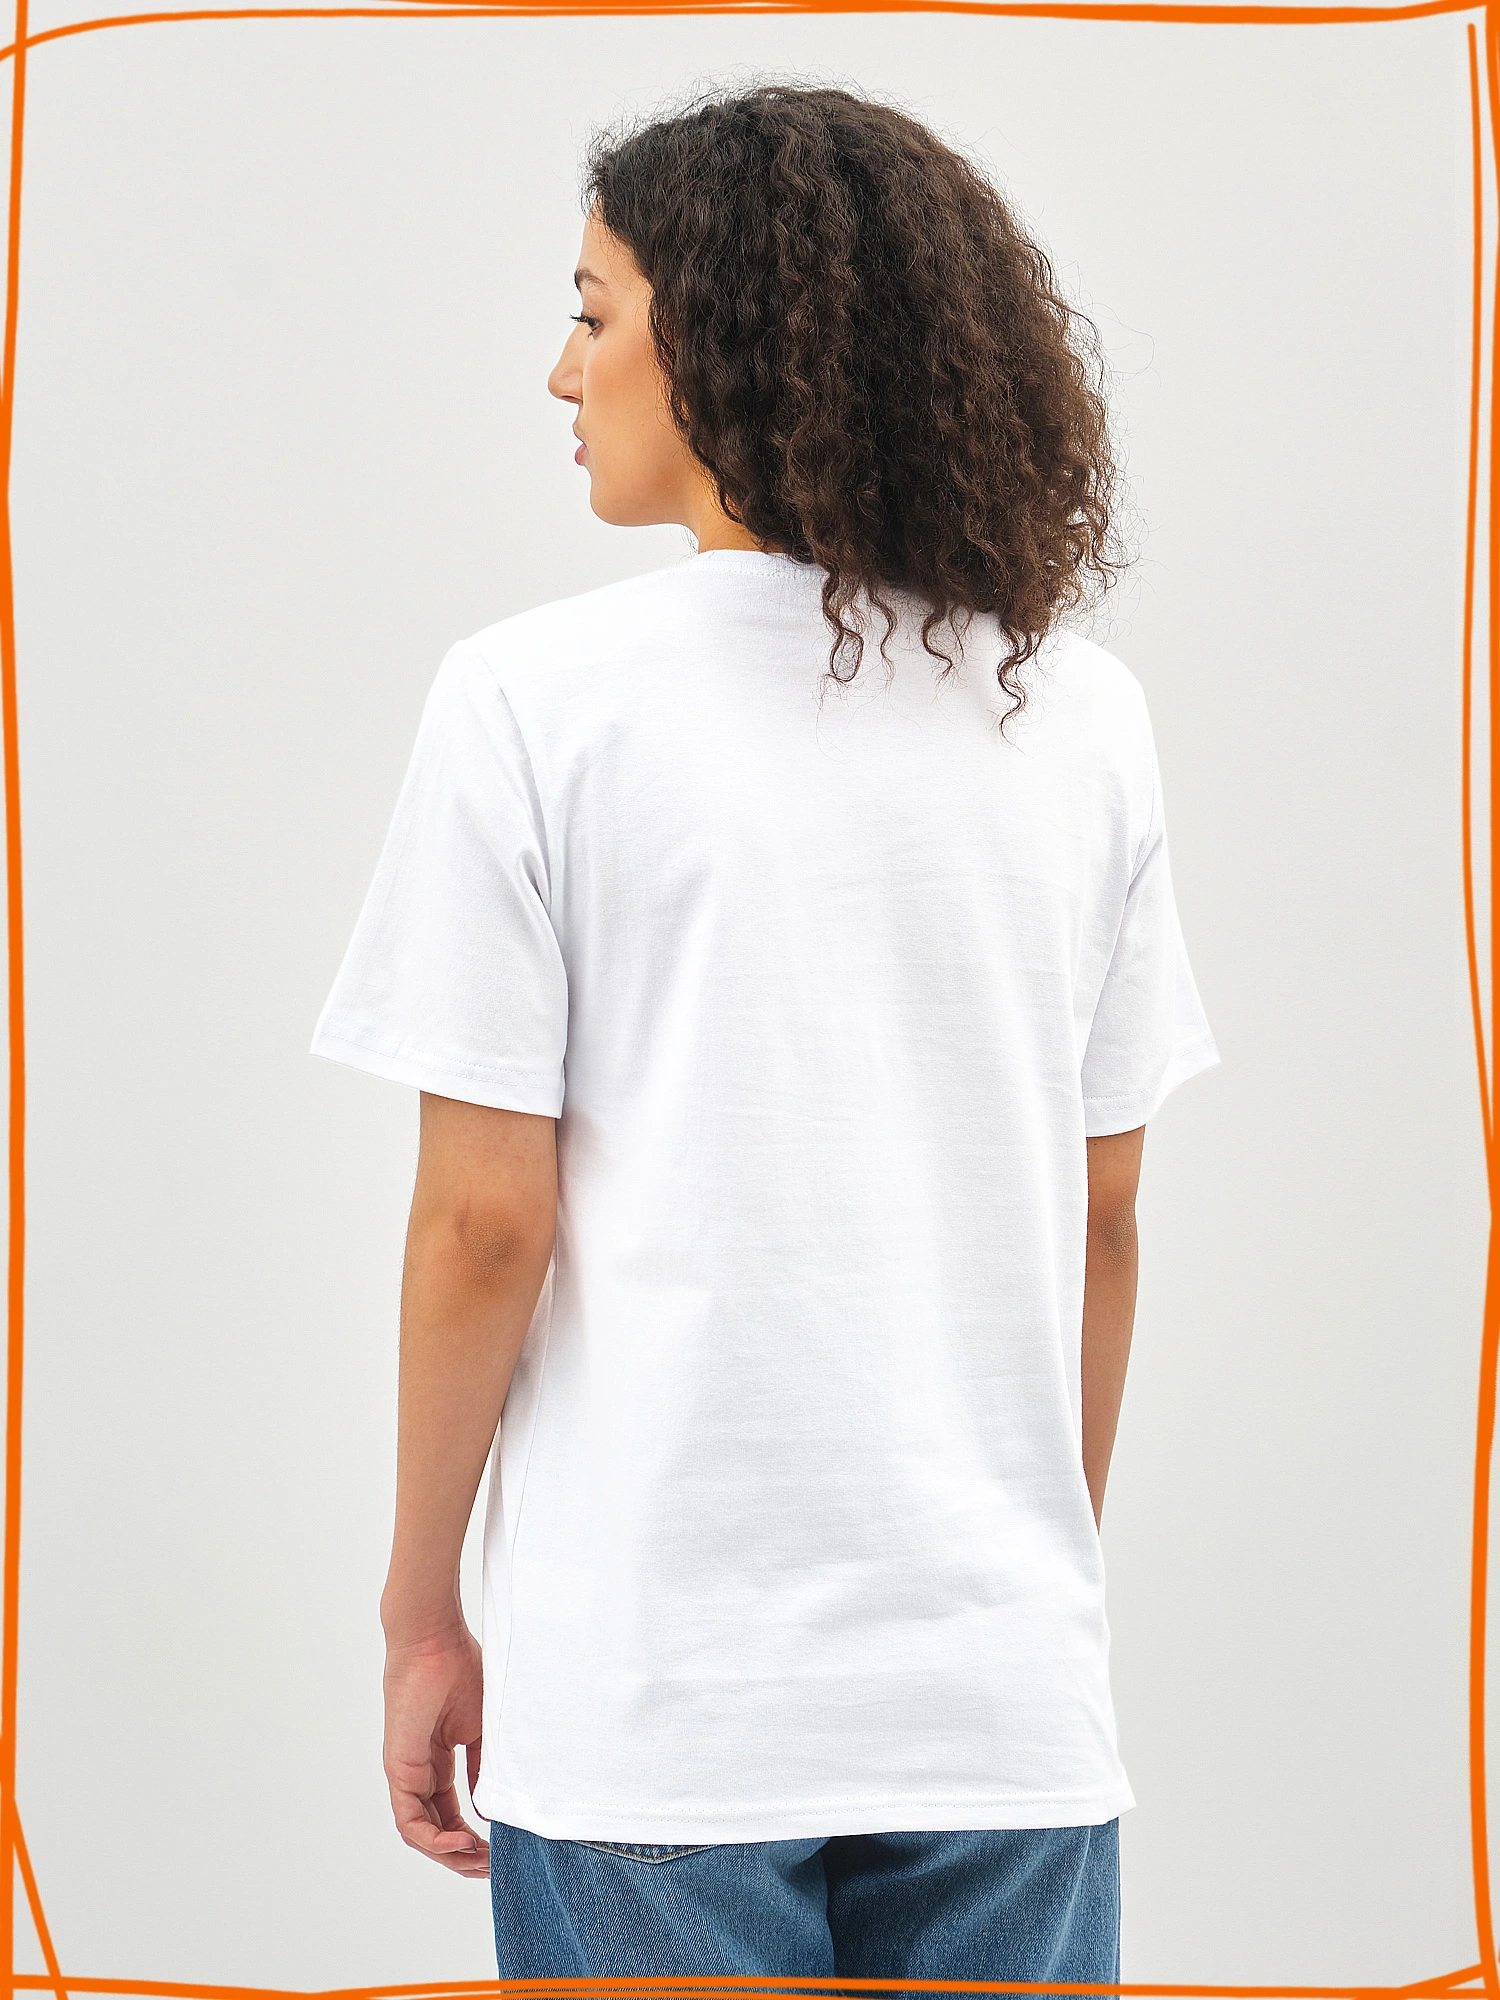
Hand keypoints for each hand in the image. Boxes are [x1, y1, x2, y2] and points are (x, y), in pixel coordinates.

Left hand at [382, 1622, 489, 1877]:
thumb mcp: (484, 1729)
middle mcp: (419, 1772)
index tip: (499, 1848)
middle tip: (491, 1866)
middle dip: (463, 1854)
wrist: (436, 1641)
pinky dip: (435, 1839)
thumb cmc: (461, 1670)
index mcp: (438, 1760)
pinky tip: (462, 1842)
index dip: (473, 1835)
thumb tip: (489, 1810)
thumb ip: (483, 1770)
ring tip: (479, 1861)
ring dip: (449, 1854)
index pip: (451, 1811)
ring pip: (421, 1833)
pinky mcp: (398, 1770)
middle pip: (436, 1829)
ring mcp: (406, 1773)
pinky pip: (410, 1821)